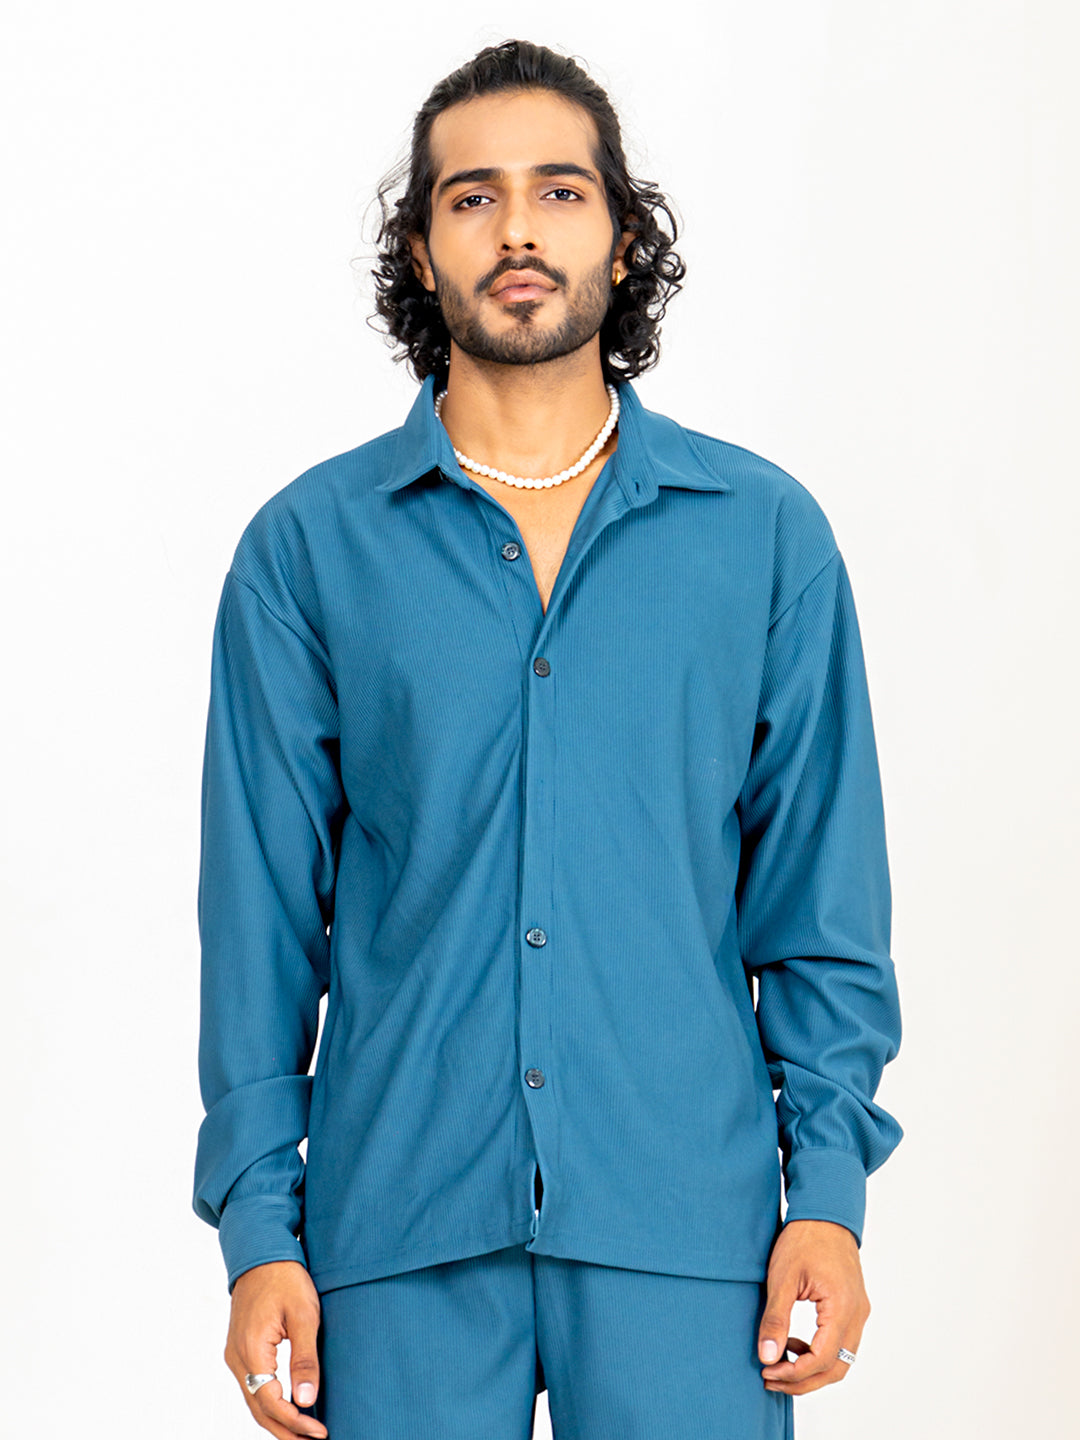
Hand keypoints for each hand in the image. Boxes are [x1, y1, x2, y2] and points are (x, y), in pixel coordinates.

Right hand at [224, 1260, 328, 1438]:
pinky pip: (252, 1387)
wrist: (261, 1252)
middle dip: (285, 1432)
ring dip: (277, 1421)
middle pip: (258, 1410)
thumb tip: (306, 1401)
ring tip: (303, 1435)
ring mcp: (235, 1355)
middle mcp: (236, 1358)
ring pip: (254, 1401)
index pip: (271, 1403)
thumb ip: (304, 1359)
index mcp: (251, 1350)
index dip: (296, 1423)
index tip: (320, 1433)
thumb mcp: (304, 1314)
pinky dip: (269, 1404)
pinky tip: (289, 1409)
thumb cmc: (285, 1277)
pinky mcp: (240, 1350)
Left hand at [757, 1219, 869, 1395]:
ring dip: (811, 1370)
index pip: (822, 1360)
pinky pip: (842, 1343)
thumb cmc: (803, 1240)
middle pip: (836, 1368)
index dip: (794, 1374)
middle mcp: (857, 1314)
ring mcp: (859, 1312)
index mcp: (842, 1307)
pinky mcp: (853, 1308)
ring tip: (779, 1363)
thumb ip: (775, 1319)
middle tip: (771, 1378)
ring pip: (841, 1359)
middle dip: (803, 1381)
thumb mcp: (782, 1278)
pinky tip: (794, 1344)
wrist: (824, 1214)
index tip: (768, 1372)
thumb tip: (767, 1357)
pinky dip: (819, 1353)